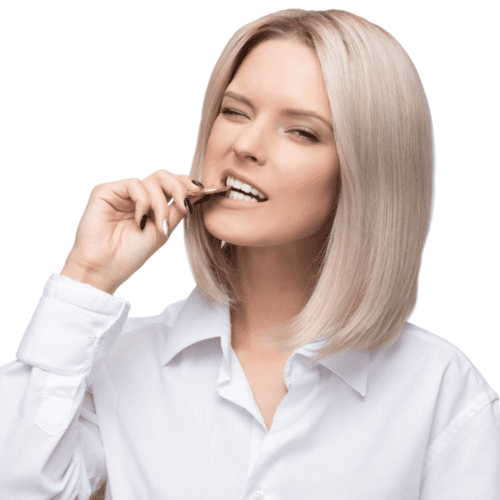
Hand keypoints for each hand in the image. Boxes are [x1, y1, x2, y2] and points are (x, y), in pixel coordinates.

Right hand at [60, 170, 204, 293]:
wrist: (104, 268)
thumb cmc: (130, 255)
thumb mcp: (162, 231)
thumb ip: (176, 210)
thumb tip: (196, 192)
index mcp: (149, 205)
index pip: (170, 185)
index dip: (187, 185)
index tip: (204, 193)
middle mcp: (135, 196)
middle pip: (164, 176)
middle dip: (180, 188)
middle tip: (186, 205)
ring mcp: (121, 193)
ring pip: (153, 180)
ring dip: (162, 204)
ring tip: (159, 226)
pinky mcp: (105, 191)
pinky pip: (135, 184)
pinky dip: (143, 202)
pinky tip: (139, 220)